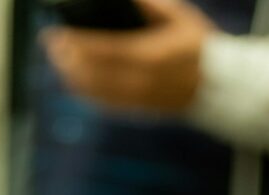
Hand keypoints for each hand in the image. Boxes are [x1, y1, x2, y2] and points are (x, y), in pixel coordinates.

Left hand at [42, 0, 212, 116]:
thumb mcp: (178, 16)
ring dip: (72, 77)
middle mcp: (140, 82)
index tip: (58, 34)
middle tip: (52, 44)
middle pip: (92, 74)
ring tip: (59, 60)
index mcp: (149, 56)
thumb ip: (149, 5)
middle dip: (67, 59)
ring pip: (94, 92)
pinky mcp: (137, 110)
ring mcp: (137, 100)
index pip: (103, 50)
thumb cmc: (198, 45)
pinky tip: (76, 80)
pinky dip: (85, 92)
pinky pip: (104, 104)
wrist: (217, 86)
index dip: (77, 44)